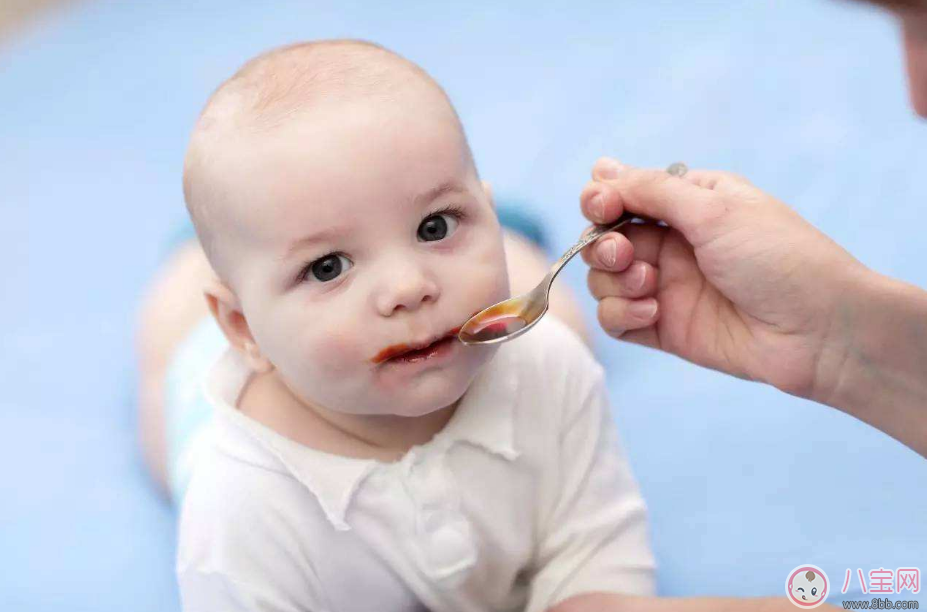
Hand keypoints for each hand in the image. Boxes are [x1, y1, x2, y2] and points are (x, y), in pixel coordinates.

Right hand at [580, 157, 868, 401]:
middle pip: (603, 237)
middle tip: (627, 255)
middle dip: (604, 245)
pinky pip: (615, 318)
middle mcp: (673, 243)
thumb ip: (652, 190)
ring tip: (651, 286)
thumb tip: (600, 168)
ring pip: (603, 279)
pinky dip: (622, 313)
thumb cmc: (778, 258)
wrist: (820, 331)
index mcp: (689, 203)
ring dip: (614, 281)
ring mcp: (667, 286)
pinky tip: (654, 312)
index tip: (603, 208)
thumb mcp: (715, 209)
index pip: (621, 194)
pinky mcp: (664, 328)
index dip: (600, 200)